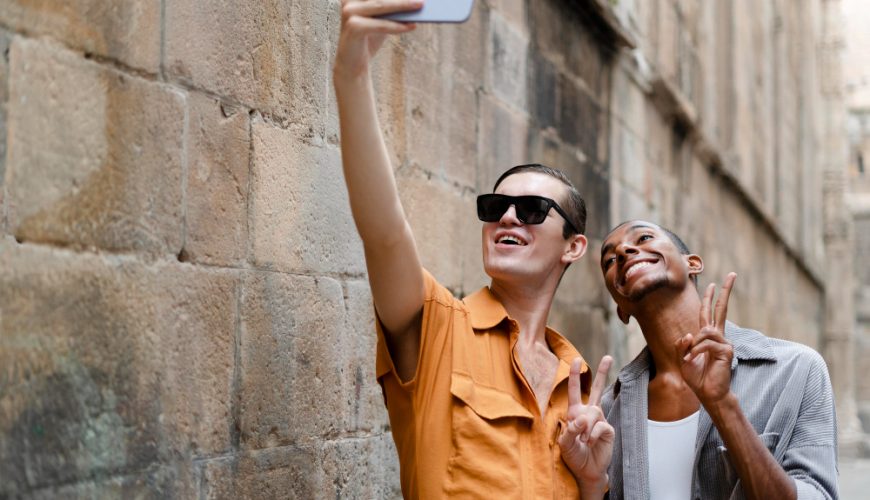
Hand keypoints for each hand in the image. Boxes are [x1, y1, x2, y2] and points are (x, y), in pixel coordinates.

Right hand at [334, 0, 421, 79]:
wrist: (352, 65)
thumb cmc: (368, 39)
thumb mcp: (381, 20)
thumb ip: (392, 8)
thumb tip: (414, 0)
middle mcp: (348, 0)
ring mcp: (349, 12)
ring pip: (381, 5)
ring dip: (403, 5)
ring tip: (421, 5)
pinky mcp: (353, 27)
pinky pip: (381, 25)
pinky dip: (397, 26)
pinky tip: (412, 26)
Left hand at [558, 356, 613, 490]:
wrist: (586, 471)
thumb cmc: (574, 456)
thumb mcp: (564, 444)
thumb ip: (570, 430)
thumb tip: (582, 419)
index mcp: (575, 413)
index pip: (574, 391)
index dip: (574, 375)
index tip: (576, 359)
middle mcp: (588, 413)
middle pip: (596, 389)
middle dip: (602, 373)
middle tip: (608, 357)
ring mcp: (599, 420)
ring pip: (593, 412)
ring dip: (585, 427)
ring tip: (583, 440)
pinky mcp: (608, 430)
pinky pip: (599, 426)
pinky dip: (592, 435)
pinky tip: (589, 443)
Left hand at [674, 272, 736, 405]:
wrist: (708, 394)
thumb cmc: (696, 377)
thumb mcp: (682, 358)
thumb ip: (683, 345)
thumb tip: (690, 334)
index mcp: (708, 336)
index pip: (709, 313)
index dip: (710, 298)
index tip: (711, 283)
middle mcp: (718, 336)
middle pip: (722, 309)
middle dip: (725, 291)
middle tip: (732, 274)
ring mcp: (724, 343)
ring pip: (705, 332)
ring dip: (694, 345)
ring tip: (689, 358)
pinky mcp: (727, 351)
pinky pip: (707, 344)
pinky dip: (696, 351)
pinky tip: (692, 360)